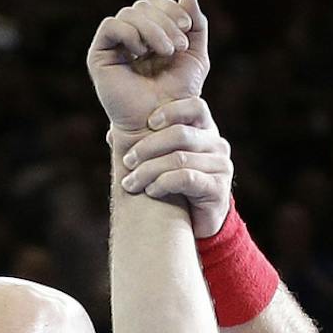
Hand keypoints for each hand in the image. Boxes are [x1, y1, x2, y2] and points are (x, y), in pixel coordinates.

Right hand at [87, 0, 209, 131]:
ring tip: (166, 52)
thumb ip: (196, 26)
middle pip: (143, 6)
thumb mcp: (194, 57)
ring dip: (152, 28)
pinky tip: (141, 52)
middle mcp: (129, 37)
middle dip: (165, 20)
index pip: (155, 3)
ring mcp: (113, 46)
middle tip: (179, 46)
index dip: (171, 8)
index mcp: (148, 34)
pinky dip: (130, 33)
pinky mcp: (99, 57)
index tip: (188, 28)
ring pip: (129, 14)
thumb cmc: (176, 96)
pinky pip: (111, 27)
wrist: (159, 126)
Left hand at [119, 96, 234, 239]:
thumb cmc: (175, 189)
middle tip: (126, 162)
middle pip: (180, 134)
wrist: (195, 226)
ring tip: (131, 183)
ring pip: (178, 159)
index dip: (171, 111)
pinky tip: (150, 191)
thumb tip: (111, 135)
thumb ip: (143, 144)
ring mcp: (220, 166)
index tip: (148, 123)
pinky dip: (162, 183)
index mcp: (206, 131)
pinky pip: (185, 178)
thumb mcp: (161, 161)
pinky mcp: (218, 189)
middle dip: (147, 148)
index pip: (195, 107)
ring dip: (148, 171)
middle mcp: (217, 145)